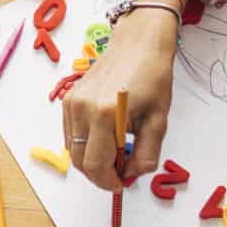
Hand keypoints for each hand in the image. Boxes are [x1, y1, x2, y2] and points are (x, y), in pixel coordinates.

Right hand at [63, 11, 178, 189]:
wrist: (138, 43)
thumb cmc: (152, 76)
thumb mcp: (158, 119)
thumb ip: (147, 152)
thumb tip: (134, 173)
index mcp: (105, 115)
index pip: (96, 164)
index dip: (108, 181)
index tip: (122, 183)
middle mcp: (82, 109)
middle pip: (79, 161)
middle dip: (98, 174)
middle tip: (119, 174)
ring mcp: (71, 104)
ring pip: (72, 149)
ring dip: (90, 160)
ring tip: (114, 155)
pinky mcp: (68, 100)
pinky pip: (70, 134)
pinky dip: (84, 144)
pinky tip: (104, 139)